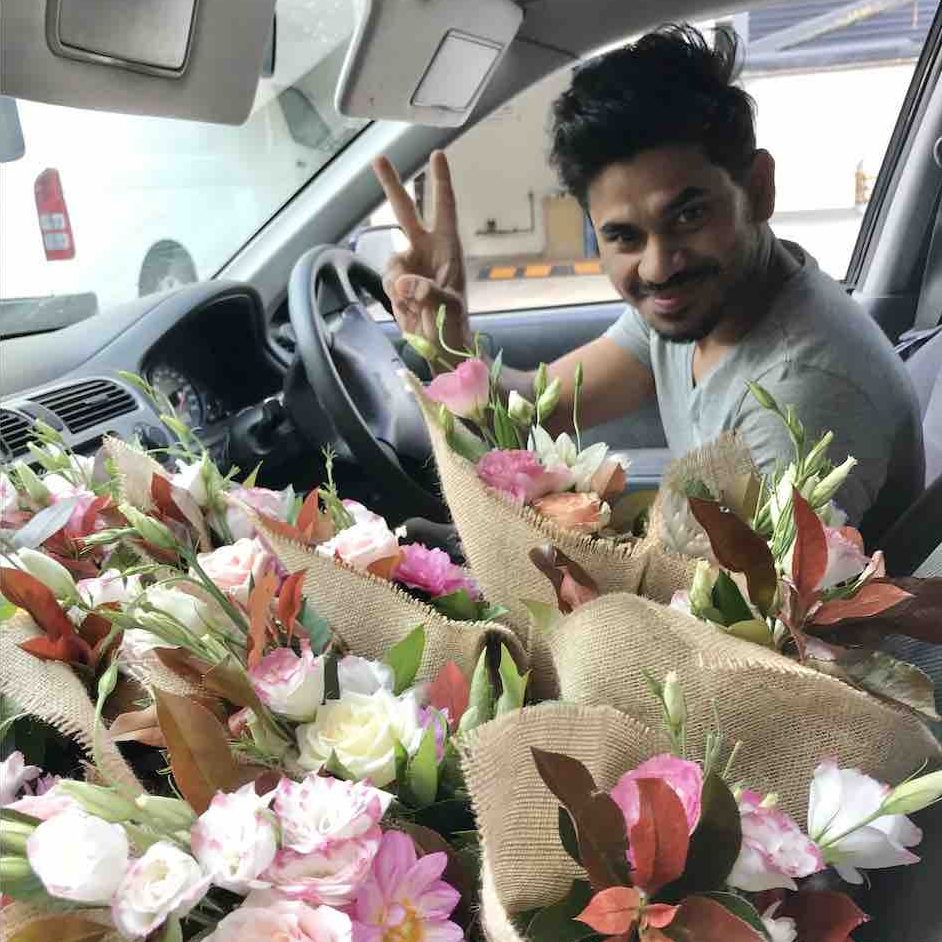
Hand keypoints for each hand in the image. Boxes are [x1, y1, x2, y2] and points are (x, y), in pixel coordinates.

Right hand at [372, 150, 471, 358]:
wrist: (440, 346)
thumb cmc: (455, 323)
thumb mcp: (450, 306)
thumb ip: (429, 292)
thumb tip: (405, 283)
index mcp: (447, 247)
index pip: (444, 207)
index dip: (441, 181)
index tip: (437, 154)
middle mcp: (426, 249)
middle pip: (405, 210)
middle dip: (391, 184)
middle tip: (377, 157)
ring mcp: (409, 265)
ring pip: (391, 261)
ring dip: (399, 285)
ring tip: (416, 306)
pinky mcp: (397, 283)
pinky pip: (387, 282)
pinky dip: (395, 297)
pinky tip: (409, 310)